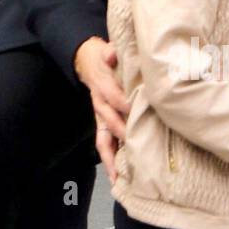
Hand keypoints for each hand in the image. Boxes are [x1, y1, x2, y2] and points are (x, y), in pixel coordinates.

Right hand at [73, 36, 129, 185]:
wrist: (88, 63)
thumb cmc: (105, 59)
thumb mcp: (106, 51)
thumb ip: (110, 52)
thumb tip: (111, 54)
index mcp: (103, 87)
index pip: (115, 99)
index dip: (126, 107)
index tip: (140, 115)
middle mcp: (100, 105)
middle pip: (109, 123)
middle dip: (122, 136)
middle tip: (137, 150)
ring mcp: (100, 118)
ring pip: (103, 140)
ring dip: (110, 159)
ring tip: (118, 177)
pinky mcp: (103, 126)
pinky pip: (104, 145)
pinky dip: (109, 161)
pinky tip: (117, 178)